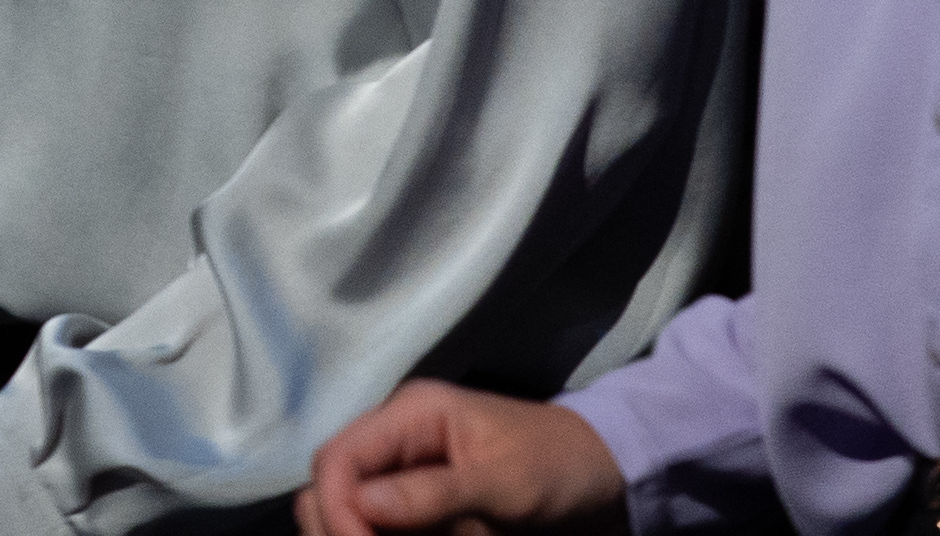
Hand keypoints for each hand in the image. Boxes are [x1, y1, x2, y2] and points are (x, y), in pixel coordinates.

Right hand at [300, 380, 628, 535]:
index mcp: (411, 416)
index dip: (336, 508)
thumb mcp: (507, 483)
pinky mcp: (422, 510)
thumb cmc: (561, 468)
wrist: (606, 478)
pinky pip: (388, 530)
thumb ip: (435, 493)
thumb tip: (360, 503)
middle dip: (343, 528)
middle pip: (333, 488)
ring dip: (369, 534)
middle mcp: (397, 444)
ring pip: (356, 515)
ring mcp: (407, 478)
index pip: (338, 459)